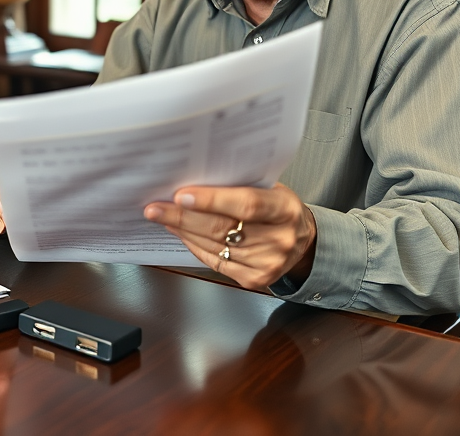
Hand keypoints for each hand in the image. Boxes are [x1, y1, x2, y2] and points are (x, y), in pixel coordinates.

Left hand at [143, 183, 316, 291]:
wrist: (303, 242)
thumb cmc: (279, 208)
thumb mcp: (270, 188)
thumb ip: (239, 185)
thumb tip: (194, 179)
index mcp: (285, 209)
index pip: (247, 204)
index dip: (212, 200)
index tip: (180, 195)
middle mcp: (279, 239)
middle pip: (222, 228)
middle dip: (183, 217)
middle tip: (156, 207)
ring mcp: (267, 263)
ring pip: (214, 246)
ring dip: (183, 231)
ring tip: (163, 216)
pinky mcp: (255, 280)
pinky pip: (215, 262)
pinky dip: (194, 245)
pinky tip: (181, 233)